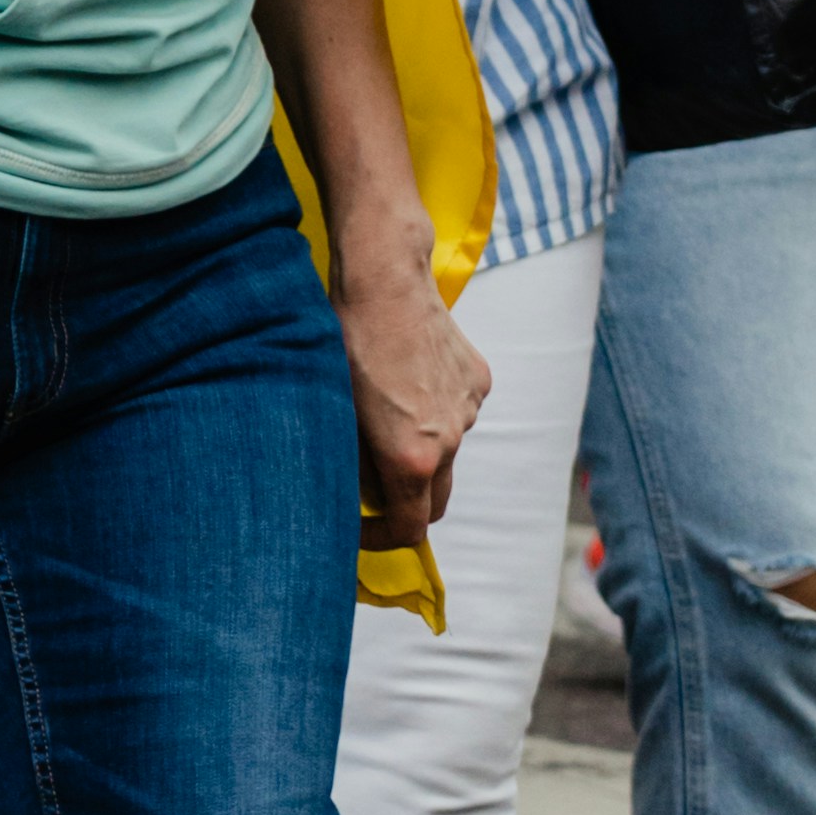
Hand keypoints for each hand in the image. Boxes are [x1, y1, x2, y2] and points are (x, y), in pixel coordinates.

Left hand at [333, 232, 488, 545]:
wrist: (384, 276)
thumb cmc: (346, 341)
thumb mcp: (336, 411)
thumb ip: (356, 464)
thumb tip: (361, 494)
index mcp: (413, 459)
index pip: (409, 529)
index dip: (380, 538)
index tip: (359, 529)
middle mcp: (450, 441)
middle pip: (435, 499)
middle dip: (406, 502)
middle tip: (372, 486)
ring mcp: (468, 408)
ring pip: (447, 450)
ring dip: (421, 449)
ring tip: (385, 412)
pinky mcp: (479, 379)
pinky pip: (457, 411)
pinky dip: (436, 410)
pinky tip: (409, 376)